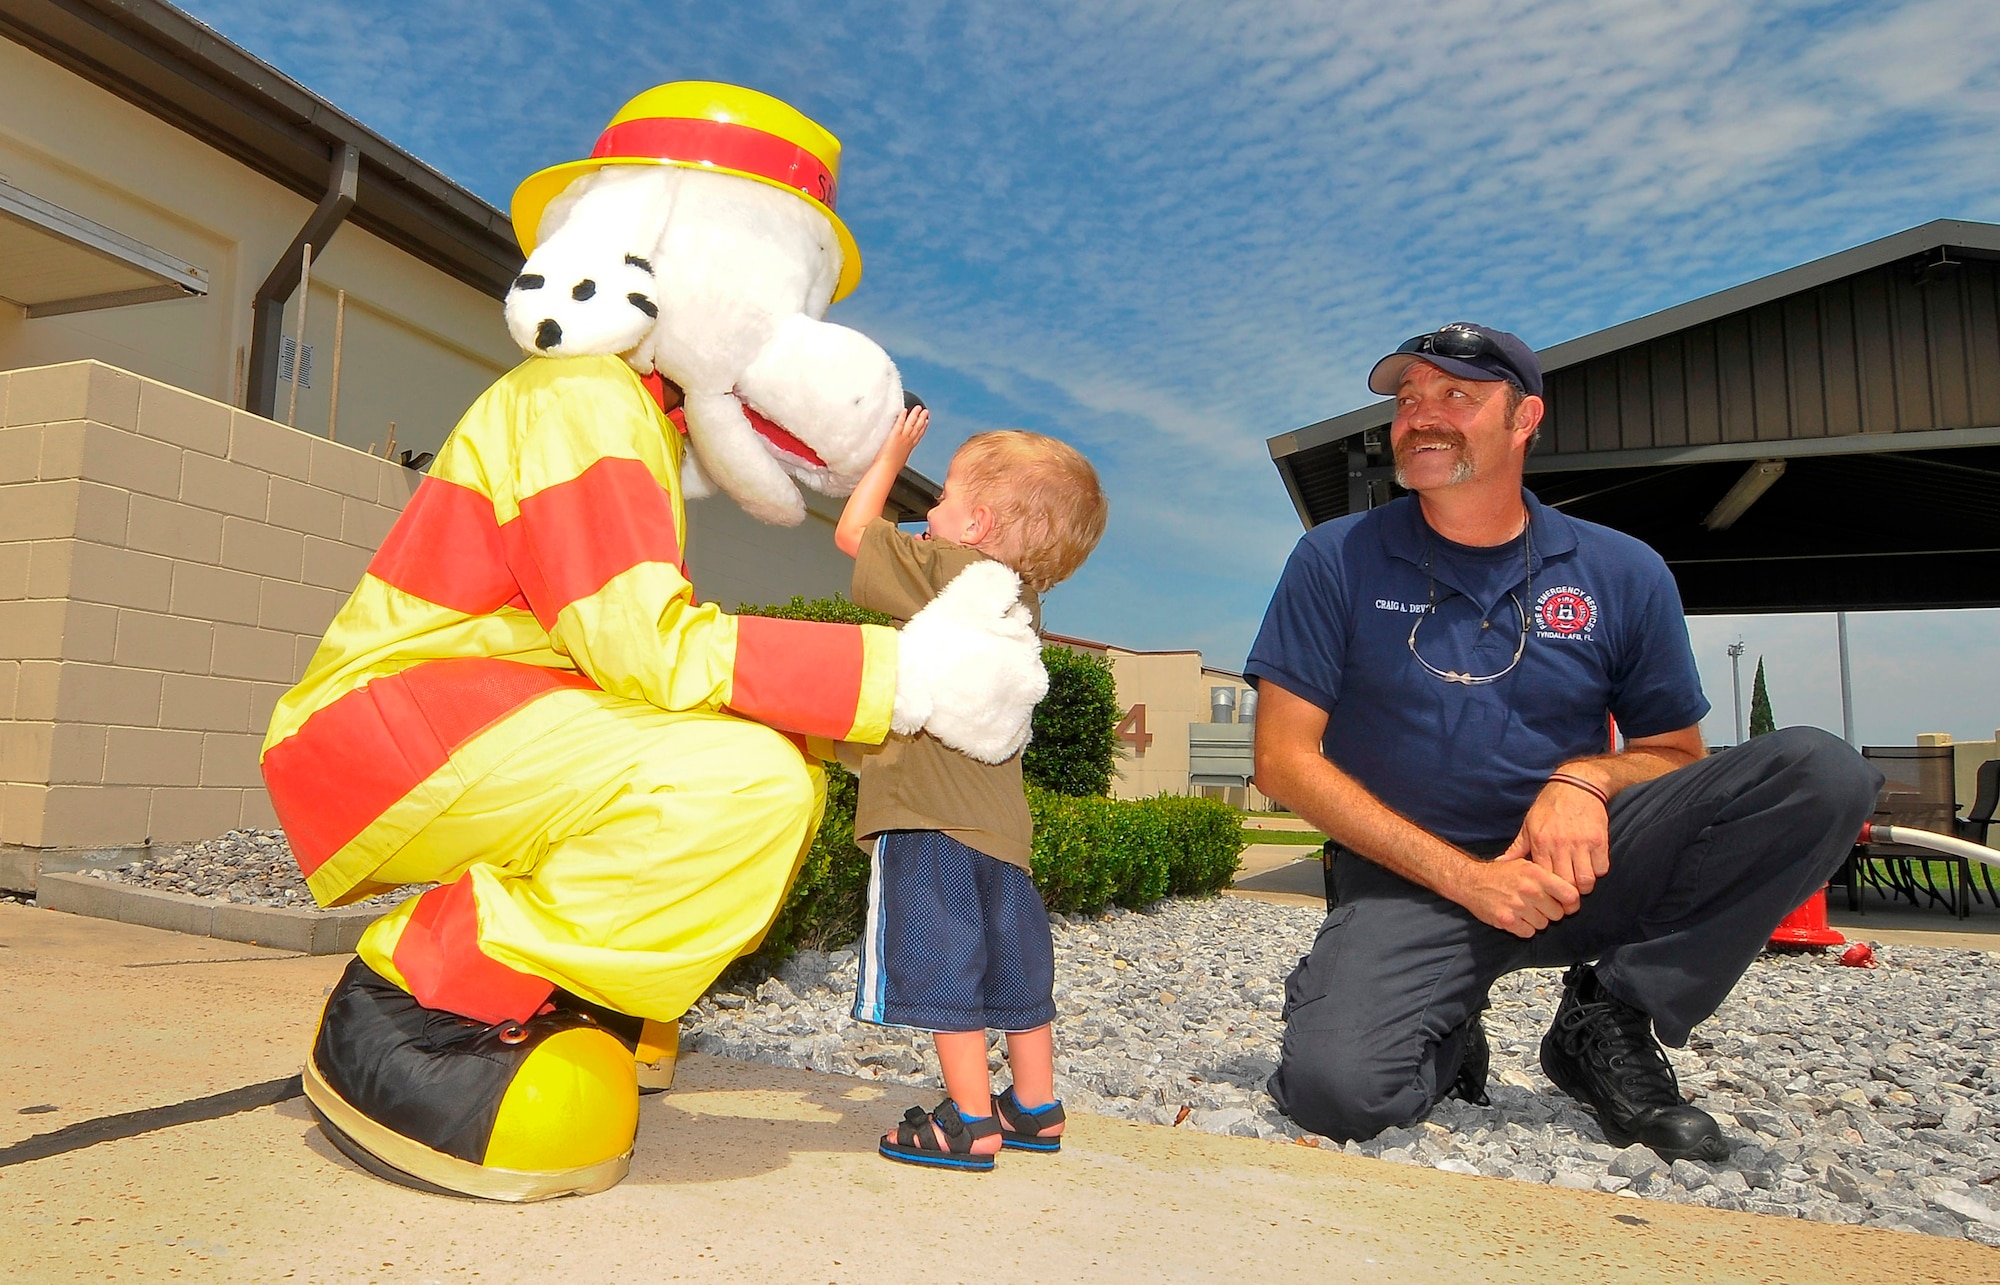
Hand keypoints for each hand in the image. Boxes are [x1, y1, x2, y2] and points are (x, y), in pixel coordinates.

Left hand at [878, 404, 927, 468]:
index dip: (923, 428)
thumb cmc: (890, 468)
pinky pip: (900, 423)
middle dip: (922, 419)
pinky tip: (905, 410)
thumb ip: (900, 456)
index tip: (926, 423)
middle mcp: (908, 441)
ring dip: (915, 415)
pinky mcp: (895, 434)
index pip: (917, 436)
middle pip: (917, 428)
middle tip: (926, 412)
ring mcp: (902, 437)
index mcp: (909, 448)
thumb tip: (897, 457)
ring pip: (911, 424)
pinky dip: (903, 416)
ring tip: (919, 408)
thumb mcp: (899, 462)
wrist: (886, 469)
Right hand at [891, 561, 1045, 763]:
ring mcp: (1018, 721)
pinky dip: (994, 727)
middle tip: (966, 668)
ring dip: (998, 697)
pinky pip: (1007, 736)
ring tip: (966, 692)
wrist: (903, 687)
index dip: (997, 639)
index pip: (1022, 642)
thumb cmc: (935, 641)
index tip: (974, 642)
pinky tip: (973, 716)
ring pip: (1014, 704)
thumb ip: (996, 584)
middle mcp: (1033, 689)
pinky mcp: (1000, 746)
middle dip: (1001, 668)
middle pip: (1021, 674)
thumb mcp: (965, 598)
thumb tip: (1013, 581)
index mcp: (1029, 653)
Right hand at [1455, 852, 1580, 937]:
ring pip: (1543, 925)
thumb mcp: (1525, 865)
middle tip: (1539, 906)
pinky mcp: (1507, 920)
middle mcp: (1529, 889)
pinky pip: (1528, 932)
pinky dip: (1524, 928)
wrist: (1471, 881)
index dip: (1571, 903)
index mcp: (1536, 874)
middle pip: (1558, 913)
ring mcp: (1518, 906)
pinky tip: (1516, 917)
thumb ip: (1547, 877)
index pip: (1570, 894)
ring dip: (1536, 921)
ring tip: (1524, 910)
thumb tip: (1570, 891)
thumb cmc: (1499, 874)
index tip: (1567, 905)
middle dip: (1550, 912)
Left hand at [1502, 773, 1611, 894]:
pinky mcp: (1600, 840)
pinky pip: (1601, 868)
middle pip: (1567, 884)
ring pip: (1586, 880)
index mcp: (1540, 842)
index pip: (1545, 878)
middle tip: (1568, 899)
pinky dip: (1597, 872)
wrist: (1577, 785)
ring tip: (1580, 884)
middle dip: (1568, 896)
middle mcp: (1561, 844)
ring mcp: (1582, 842)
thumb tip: (1499, 864)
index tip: (1551, 897)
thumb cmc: (1549, 807)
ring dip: (1584, 885)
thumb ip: (1516, 848)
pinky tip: (1591, 868)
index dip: (1548, 892)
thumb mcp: (1528, 825)